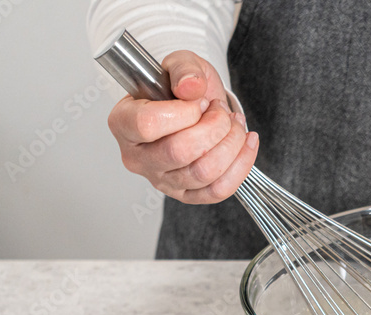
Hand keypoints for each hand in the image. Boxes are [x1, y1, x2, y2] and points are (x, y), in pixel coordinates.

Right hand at [107, 50, 258, 203]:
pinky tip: (247, 142)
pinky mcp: (187, 194)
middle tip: (221, 110)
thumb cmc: (180, 90)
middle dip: (214, 127)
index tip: (199, 101)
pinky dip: (241, 164)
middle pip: (179, 152)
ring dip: (231, 144)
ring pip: (203, 173)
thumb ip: (184, 69)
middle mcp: (138, 157)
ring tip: (235, 123)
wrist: (195, 108)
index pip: (147, 125)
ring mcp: (162, 180)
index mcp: (124, 123)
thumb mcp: (180, 64)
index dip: (184, 112)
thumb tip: (191, 86)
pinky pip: (218, 191)